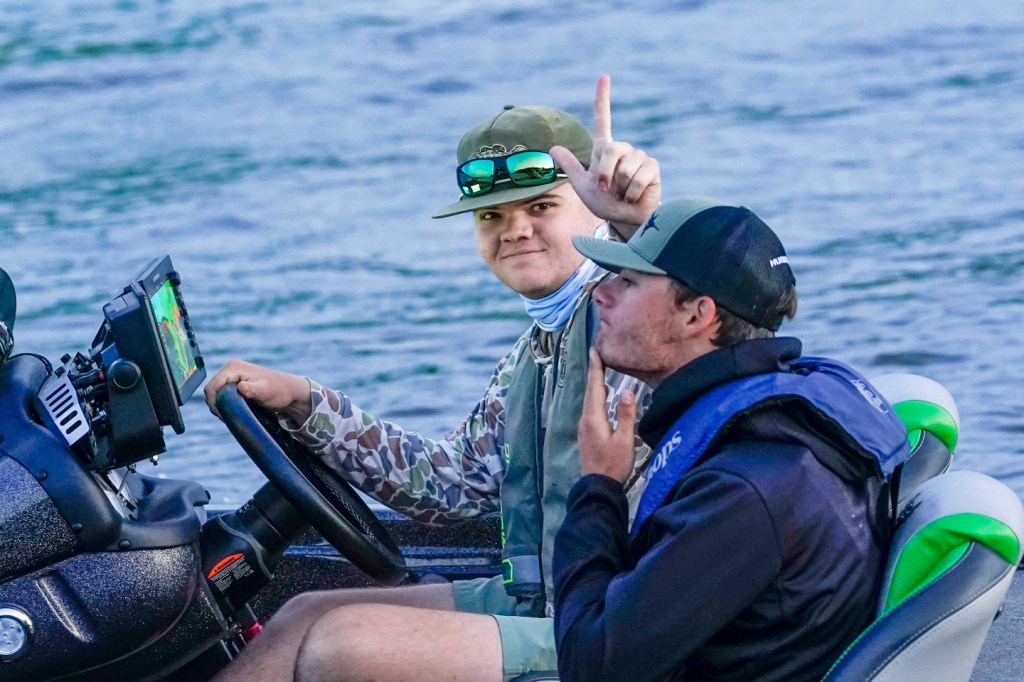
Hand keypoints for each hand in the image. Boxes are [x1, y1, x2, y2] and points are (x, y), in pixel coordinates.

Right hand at [203, 358, 311, 422]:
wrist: (290, 391)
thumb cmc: (280, 390)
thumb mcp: (266, 391)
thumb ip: (253, 389)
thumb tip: (241, 387)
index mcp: (233, 367)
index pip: (212, 386)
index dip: (213, 402)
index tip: (222, 416)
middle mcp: (230, 368)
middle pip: (211, 389)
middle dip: (215, 404)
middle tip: (227, 418)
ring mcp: (232, 375)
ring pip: (215, 393)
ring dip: (219, 405)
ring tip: (230, 415)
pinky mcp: (234, 383)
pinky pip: (222, 394)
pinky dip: (224, 403)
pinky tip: (232, 411)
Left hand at [550, 74, 660, 236]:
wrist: (625, 220)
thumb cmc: (605, 204)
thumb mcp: (583, 186)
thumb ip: (571, 166)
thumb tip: (553, 148)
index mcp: (605, 150)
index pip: (603, 120)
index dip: (602, 99)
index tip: (604, 77)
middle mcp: (623, 149)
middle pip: (611, 149)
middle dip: (605, 173)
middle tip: (607, 189)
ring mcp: (639, 156)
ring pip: (624, 166)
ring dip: (620, 187)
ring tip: (624, 193)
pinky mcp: (652, 167)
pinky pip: (638, 176)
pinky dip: (632, 192)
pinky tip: (634, 196)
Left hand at [577, 348, 636, 483]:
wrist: (598, 487)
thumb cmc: (614, 464)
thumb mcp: (624, 440)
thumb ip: (626, 415)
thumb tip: (628, 391)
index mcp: (594, 418)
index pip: (595, 387)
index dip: (595, 369)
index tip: (594, 351)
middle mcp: (586, 420)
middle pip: (590, 392)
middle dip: (594, 373)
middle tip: (597, 355)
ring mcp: (585, 428)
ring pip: (590, 401)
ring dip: (595, 385)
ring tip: (601, 372)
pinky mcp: (587, 435)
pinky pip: (591, 409)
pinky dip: (597, 398)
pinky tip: (603, 399)